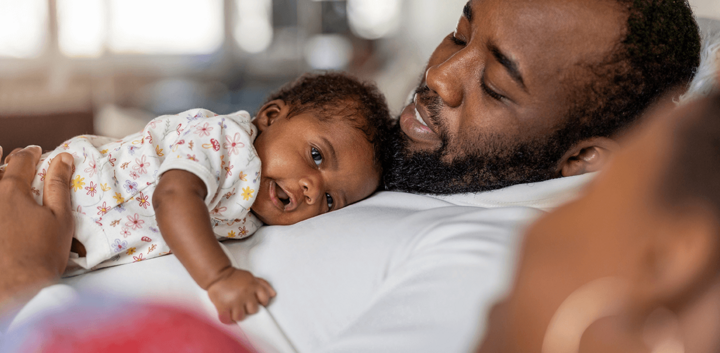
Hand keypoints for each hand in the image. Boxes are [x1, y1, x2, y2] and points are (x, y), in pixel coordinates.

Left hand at [0, 146, 74, 307]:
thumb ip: (59, 185)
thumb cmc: (42, 254)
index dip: (31, 154)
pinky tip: (0, 197)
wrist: (13, 288)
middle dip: (9, 161)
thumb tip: (62, 158)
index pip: (22, 162)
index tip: (36, 151)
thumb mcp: (60, 218)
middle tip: (17, 158)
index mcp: (12, 190)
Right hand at [207, 268, 275, 323]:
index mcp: (253, 286)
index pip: (265, 299)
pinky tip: (226, 313)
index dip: (262, 302)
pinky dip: (226, 318)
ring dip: (237, 315)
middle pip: (253, 310)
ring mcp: (234, 301)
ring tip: (233, 309)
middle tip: (242, 304)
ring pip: (240, 317)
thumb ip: (263, 285)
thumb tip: (273, 294)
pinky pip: (227, 319)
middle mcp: (245, 294)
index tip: (257, 302)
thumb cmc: (234, 277)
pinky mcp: (223, 306)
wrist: (217, 274)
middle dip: (248, 308)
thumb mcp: (251, 277)